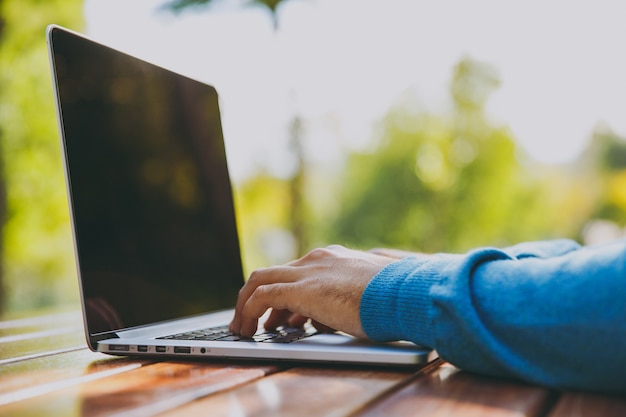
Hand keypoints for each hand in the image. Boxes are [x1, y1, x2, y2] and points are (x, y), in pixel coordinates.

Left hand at [229, 245, 396, 337]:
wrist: (406, 293)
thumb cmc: (396, 299)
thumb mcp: (367, 296)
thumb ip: (343, 301)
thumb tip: (324, 320)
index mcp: (333, 258)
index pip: (295, 271)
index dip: (281, 296)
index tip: (277, 317)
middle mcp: (317, 259)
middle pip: (272, 273)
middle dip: (256, 298)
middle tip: (252, 322)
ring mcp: (309, 271)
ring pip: (259, 280)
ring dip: (246, 305)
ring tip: (243, 330)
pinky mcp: (303, 288)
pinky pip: (262, 296)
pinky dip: (249, 311)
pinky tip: (247, 329)